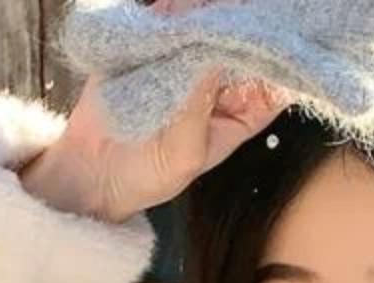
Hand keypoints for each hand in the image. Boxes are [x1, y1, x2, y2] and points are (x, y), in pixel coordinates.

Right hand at [20, 1, 288, 222]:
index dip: (278, 55)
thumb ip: (200, 103)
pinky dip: (172, 9)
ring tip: (206, 8)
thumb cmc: (148, 175)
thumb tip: (214, 52)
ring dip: (207, 12)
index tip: (281, 33)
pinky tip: (175, 7)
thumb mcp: (185, 150)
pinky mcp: (153, 45)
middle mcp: (218, 83)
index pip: (270, 79)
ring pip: (206, 26)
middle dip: (242, 25)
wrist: (92, 172)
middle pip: (241, 43)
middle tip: (245, 9)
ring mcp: (186, 61)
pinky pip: (167, 18)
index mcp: (239, 114)